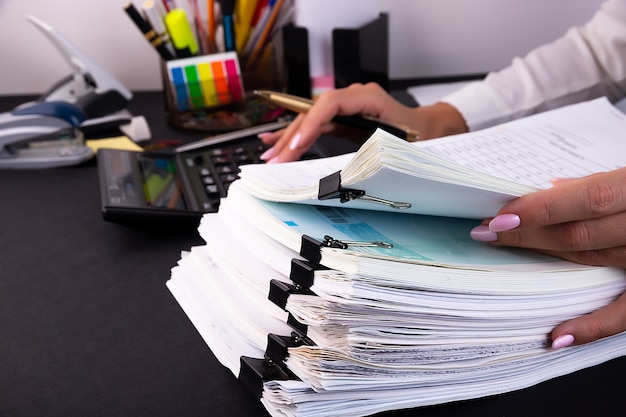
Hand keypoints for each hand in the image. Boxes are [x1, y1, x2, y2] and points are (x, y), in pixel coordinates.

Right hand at [258, 82, 467, 162]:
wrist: (431, 128)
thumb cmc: (421, 136)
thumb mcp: (401, 146)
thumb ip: (375, 152)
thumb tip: (350, 171)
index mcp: (368, 97)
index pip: (330, 105)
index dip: (311, 124)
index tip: (297, 146)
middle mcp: (353, 97)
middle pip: (314, 114)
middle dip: (292, 138)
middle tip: (275, 160)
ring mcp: (346, 106)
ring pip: (310, 120)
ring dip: (288, 138)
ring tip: (269, 154)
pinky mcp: (342, 117)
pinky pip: (315, 124)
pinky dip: (297, 135)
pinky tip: (277, 141)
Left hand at [470, 167, 625, 347]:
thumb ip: (605, 182)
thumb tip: (555, 187)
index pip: (588, 199)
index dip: (541, 209)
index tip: (499, 217)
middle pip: (581, 233)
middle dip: (528, 233)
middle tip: (487, 232)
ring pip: (594, 262)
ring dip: (545, 260)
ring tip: (505, 257)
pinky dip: (592, 327)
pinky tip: (557, 336)